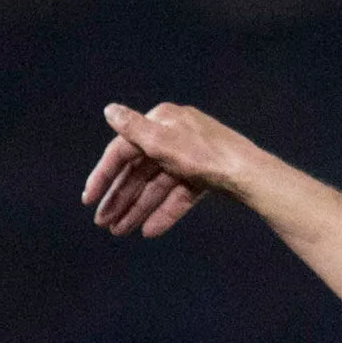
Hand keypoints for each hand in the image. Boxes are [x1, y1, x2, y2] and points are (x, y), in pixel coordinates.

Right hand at [82, 101, 264, 237]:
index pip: (123, 150)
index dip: (104, 175)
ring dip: (137, 208)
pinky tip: (149, 231)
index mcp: (162, 122)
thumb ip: (133, 129)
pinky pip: (178, 196)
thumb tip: (109, 111)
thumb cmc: (207, 155)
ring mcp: (190, 158)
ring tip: (120, 231)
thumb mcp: (163, 141)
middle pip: (139, 171)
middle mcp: (174, 137)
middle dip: (120, 198)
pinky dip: (164, 212)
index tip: (89, 199)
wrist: (252, 176)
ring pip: (156, 186)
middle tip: (103, 223)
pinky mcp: (204, 177)